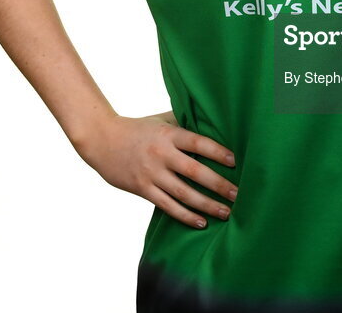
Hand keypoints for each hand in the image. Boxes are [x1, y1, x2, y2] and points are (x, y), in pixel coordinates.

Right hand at [76, 110, 237, 228]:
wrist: (103, 141)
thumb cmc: (138, 128)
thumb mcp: (161, 120)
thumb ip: (184, 122)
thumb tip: (212, 121)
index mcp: (169, 135)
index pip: (197, 143)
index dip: (217, 152)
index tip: (235, 161)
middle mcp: (161, 154)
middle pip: (194, 171)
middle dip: (218, 184)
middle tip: (238, 193)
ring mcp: (151, 174)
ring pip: (183, 193)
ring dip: (206, 204)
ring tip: (226, 212)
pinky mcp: (143, 189)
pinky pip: (167, 206)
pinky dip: (185, 215)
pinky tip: (201, 222)